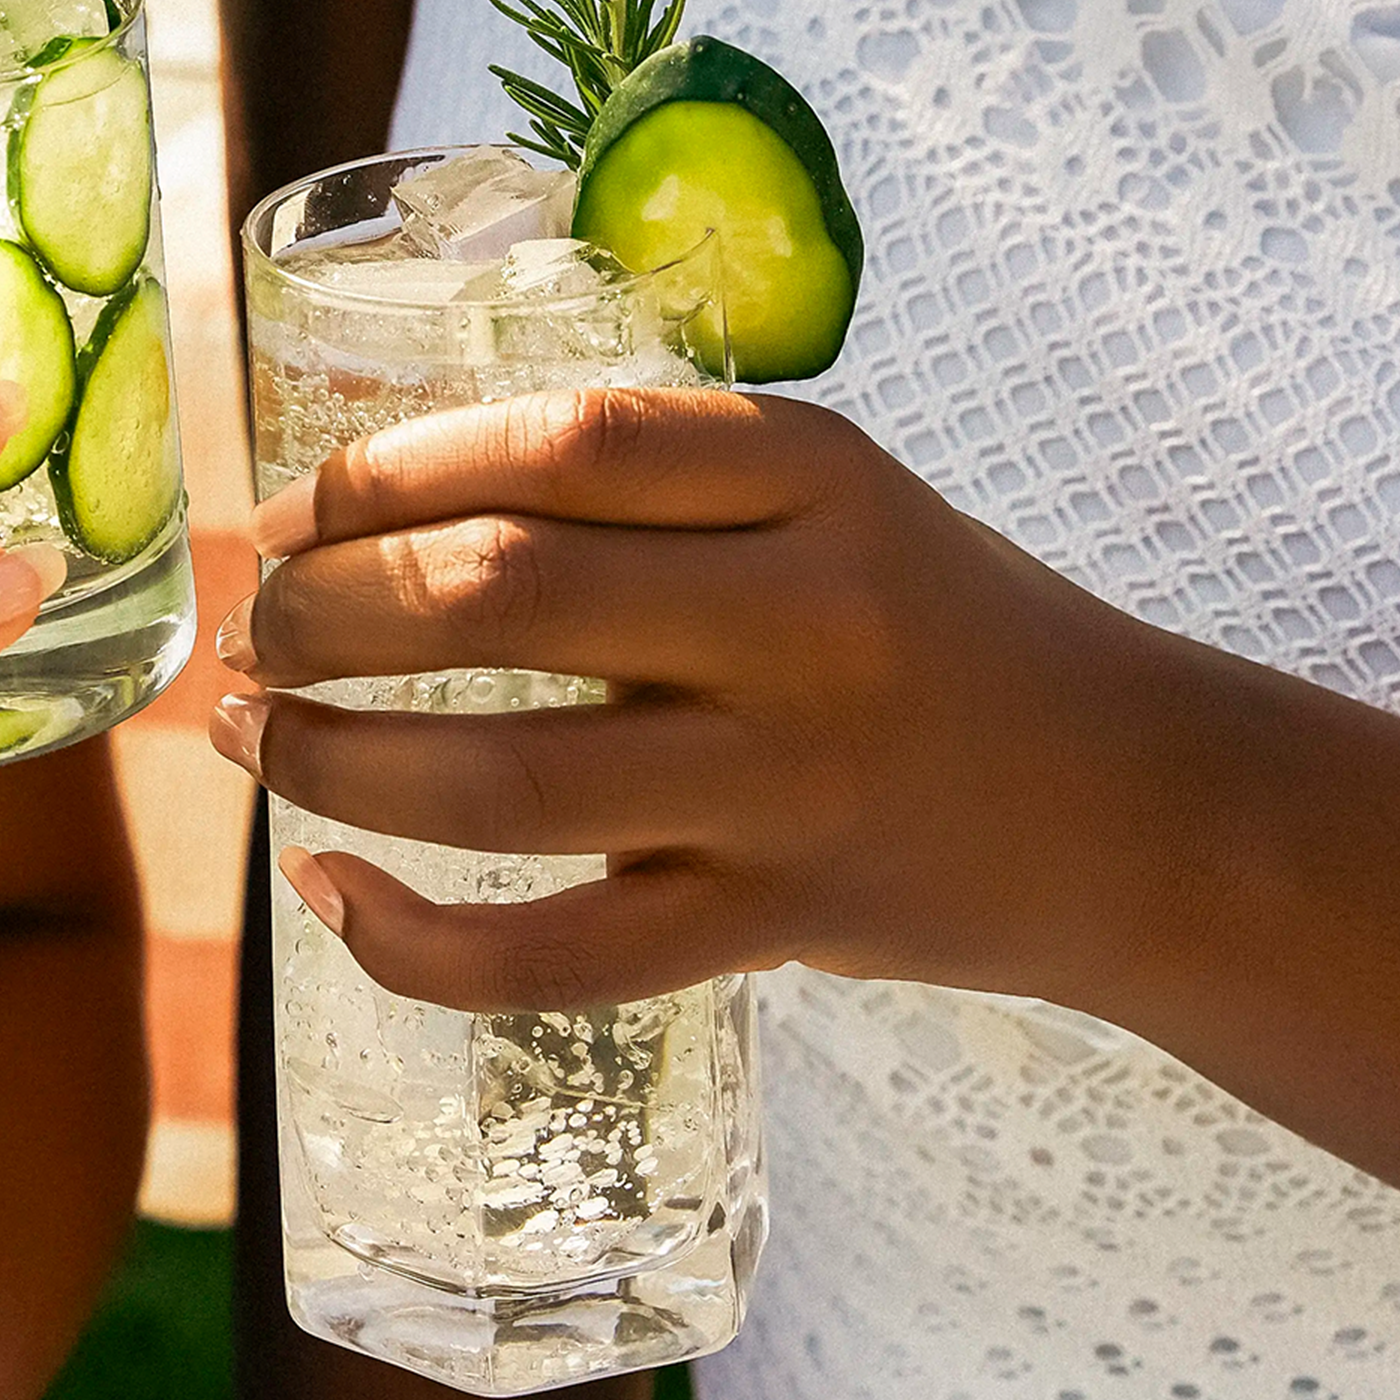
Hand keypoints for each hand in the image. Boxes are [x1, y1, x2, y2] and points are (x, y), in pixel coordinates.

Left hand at [211, 382, 1219, 1019]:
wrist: (1142, 805)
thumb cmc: (935, 629)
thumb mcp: (825, 503)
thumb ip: (643, 492)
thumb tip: (371, 515)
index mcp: (812, 474)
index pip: (554, 441)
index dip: (380, 475)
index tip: (288, 513)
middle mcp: (806, 618)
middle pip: (501, 596)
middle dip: (327, 612)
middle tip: (260, 630)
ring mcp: (793, 786)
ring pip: (502, 785)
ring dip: (333, 761)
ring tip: (257, 739)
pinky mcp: (779, 927)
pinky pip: (556, 958)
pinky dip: (414, 943)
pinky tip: (329, 894)